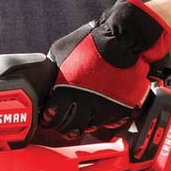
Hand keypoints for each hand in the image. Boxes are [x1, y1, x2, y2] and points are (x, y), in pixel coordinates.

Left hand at [41, 0, 170, 137]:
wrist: (122, 41)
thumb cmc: (91, 43)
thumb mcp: (61, 51)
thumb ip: (54, 68)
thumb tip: (47, 76)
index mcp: (66, 92)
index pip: (52, 118)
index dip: (49, 118)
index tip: (49, 116)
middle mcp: (84, 105)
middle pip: (69, 129)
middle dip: (63, 126)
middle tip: (63, 122)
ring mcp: (103, 109)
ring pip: (89, 128)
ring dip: (84, 123)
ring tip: (82, 116)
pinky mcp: (121, 109)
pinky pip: (109, 123)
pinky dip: (104, 119)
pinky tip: (100, 111)